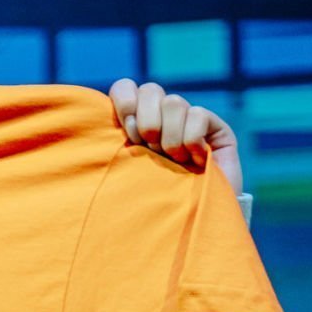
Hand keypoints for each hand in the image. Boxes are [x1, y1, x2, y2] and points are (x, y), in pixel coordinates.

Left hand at [108, 79, 242, 196]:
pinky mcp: (215, 127)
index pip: (125, 87)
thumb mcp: (124, 172)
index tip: (128, 136)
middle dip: (146, 122)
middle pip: (150, 90)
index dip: (124, 103)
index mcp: (137, 122)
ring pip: (173, 102)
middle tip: (150, 150)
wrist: (188, 224)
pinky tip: (196, 161)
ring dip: (169, 137)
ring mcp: (190, 119)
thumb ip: (113, 145)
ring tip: (174, 161)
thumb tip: (96, 117)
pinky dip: (191, 140)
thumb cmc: (150, 202)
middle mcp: (163, 116)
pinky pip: (197, 115)